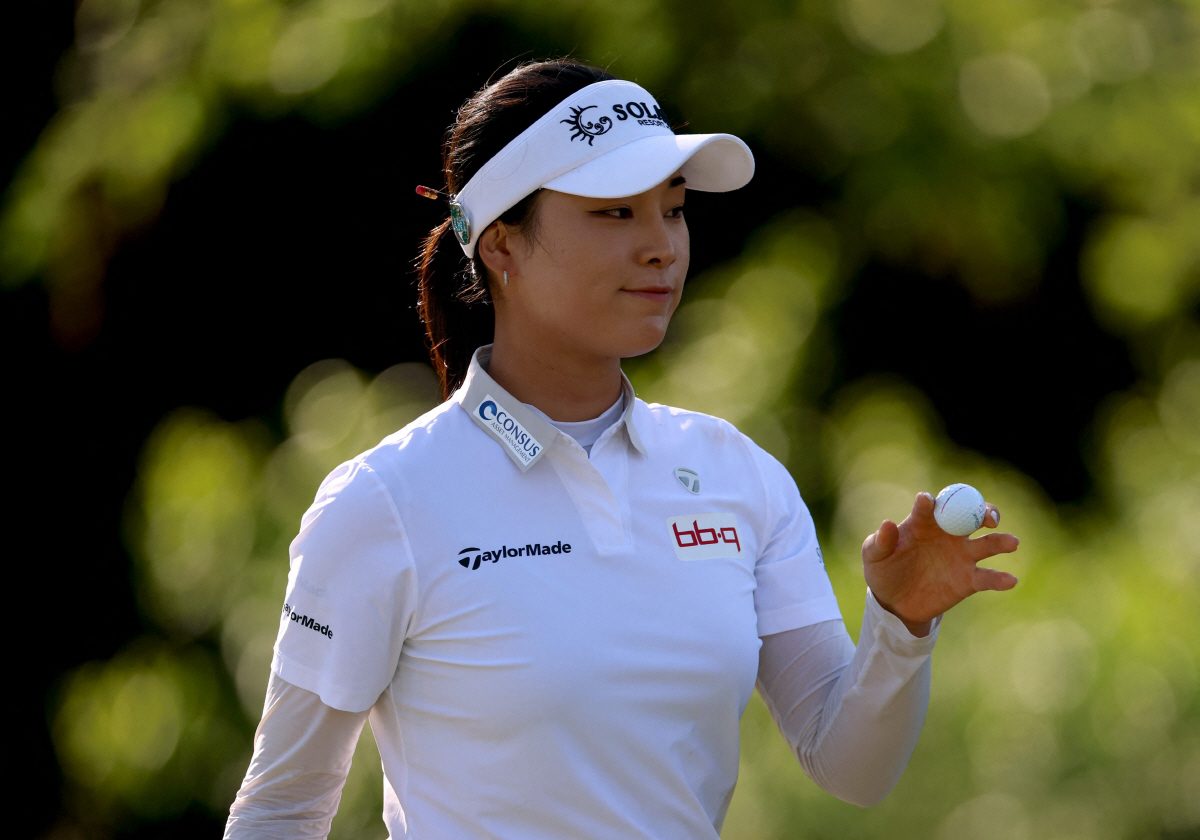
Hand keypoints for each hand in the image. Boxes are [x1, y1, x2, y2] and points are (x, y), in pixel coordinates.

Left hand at [862, 492, 1018, 636]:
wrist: (894, 603)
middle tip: (988, 518)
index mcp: (924, 522)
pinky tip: (1010, 580)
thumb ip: (880, 541)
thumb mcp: (874, 556)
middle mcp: (948, 535)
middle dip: (984, 512)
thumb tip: (887, 524)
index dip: (932, 502)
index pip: (933, 506)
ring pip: (987, 544)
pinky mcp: (968, 581)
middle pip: (972, 516)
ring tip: (1012, 542)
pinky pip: (987, 578)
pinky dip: (1000, 579)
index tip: (926, 501)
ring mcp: (961, 557)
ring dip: (1001, 542)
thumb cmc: (884, 570)